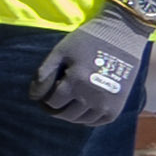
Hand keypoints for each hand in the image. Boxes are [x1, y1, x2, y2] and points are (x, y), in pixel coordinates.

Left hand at [33, 4, 152, 123]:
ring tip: (67, 103)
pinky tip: (83, 108)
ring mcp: (107, 103)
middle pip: (66, 114)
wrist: (122, 34)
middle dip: (55, 109)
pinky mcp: (118, 104)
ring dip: (71, 114)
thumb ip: (44, 73)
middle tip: (53, 101)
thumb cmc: (87, 40)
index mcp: (76, 81)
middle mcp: (92, 96)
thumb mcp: (61, 51)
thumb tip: (33, 96)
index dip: (44, 99)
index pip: (52, 103)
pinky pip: (99, 121)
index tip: (44, 94)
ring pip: (81, 120)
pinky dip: (88, 118)